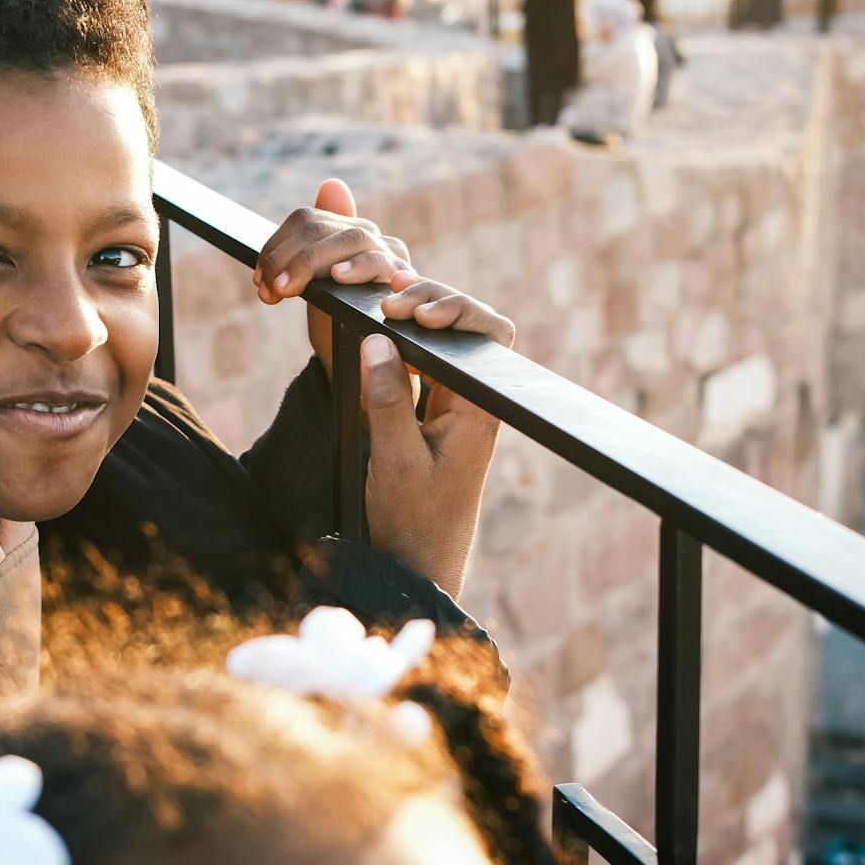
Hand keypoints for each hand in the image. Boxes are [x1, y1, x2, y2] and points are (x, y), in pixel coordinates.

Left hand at [253, 179, 410, 374]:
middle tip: (266, 289)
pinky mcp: (402, 275)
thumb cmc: (334, 319)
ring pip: (350, 238)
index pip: (306, 220)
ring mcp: (388, 252)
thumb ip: (303, 250)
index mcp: (341, 231)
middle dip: (286, 258)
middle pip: (321, 228)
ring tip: (286, 288)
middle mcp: (368, 235)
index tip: (258, 277)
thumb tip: (330, 185)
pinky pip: (379, 262)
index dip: (277, 245)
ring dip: (311, 261)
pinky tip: (336, 277)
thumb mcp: (309, 287)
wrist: (359, 359)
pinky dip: (357, 266)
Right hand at [359, 281, 514, 599]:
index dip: (455, 310)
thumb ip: (386, 400)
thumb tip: (375, 340)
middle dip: (430, 304)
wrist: (419, 563)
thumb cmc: (414, 520)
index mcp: (477, 408)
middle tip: (386, 302)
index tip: (411, 315)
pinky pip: (424, 364)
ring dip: (413, 322)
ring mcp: (454, 405)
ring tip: (377, 309)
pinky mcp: (433, 415)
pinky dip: (402, 346)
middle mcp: (472, 400)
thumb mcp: (393, 460)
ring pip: (443, 343)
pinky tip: (376, 340)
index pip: (488, 335)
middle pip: (467, 328)